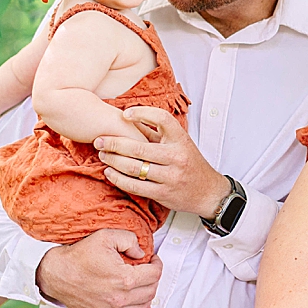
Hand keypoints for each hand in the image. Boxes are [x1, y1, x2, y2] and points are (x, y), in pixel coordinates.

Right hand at [35, 229, 162, 307]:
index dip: (157, 264)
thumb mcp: (106, 236)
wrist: (55, 272)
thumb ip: (129, 240)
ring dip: (147, 298)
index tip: (153, 260)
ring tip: (143, 287)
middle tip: (147, 271)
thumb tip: (142, 253)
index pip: (154, 274)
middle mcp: (120, 299)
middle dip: (153, 279)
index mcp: (124, 279)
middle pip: (151, 291)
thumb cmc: (78, 256)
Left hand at [96, 107, 230, 218]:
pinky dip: (118, 179)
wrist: (208, 192)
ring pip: (134, 168)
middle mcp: (177, 157)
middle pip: (138, 147)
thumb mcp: (179, 143)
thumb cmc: (191, 163)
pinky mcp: (164, 193)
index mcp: (181, 140)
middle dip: (114, 143)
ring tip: (102, 155)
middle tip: (99, 140)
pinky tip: (110, 173)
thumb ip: (155, 132)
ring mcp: (170, 177)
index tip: (125, 114)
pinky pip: (135, 186)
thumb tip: (129, 119)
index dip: (142, 113)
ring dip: (113, 161)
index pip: (162, 119)